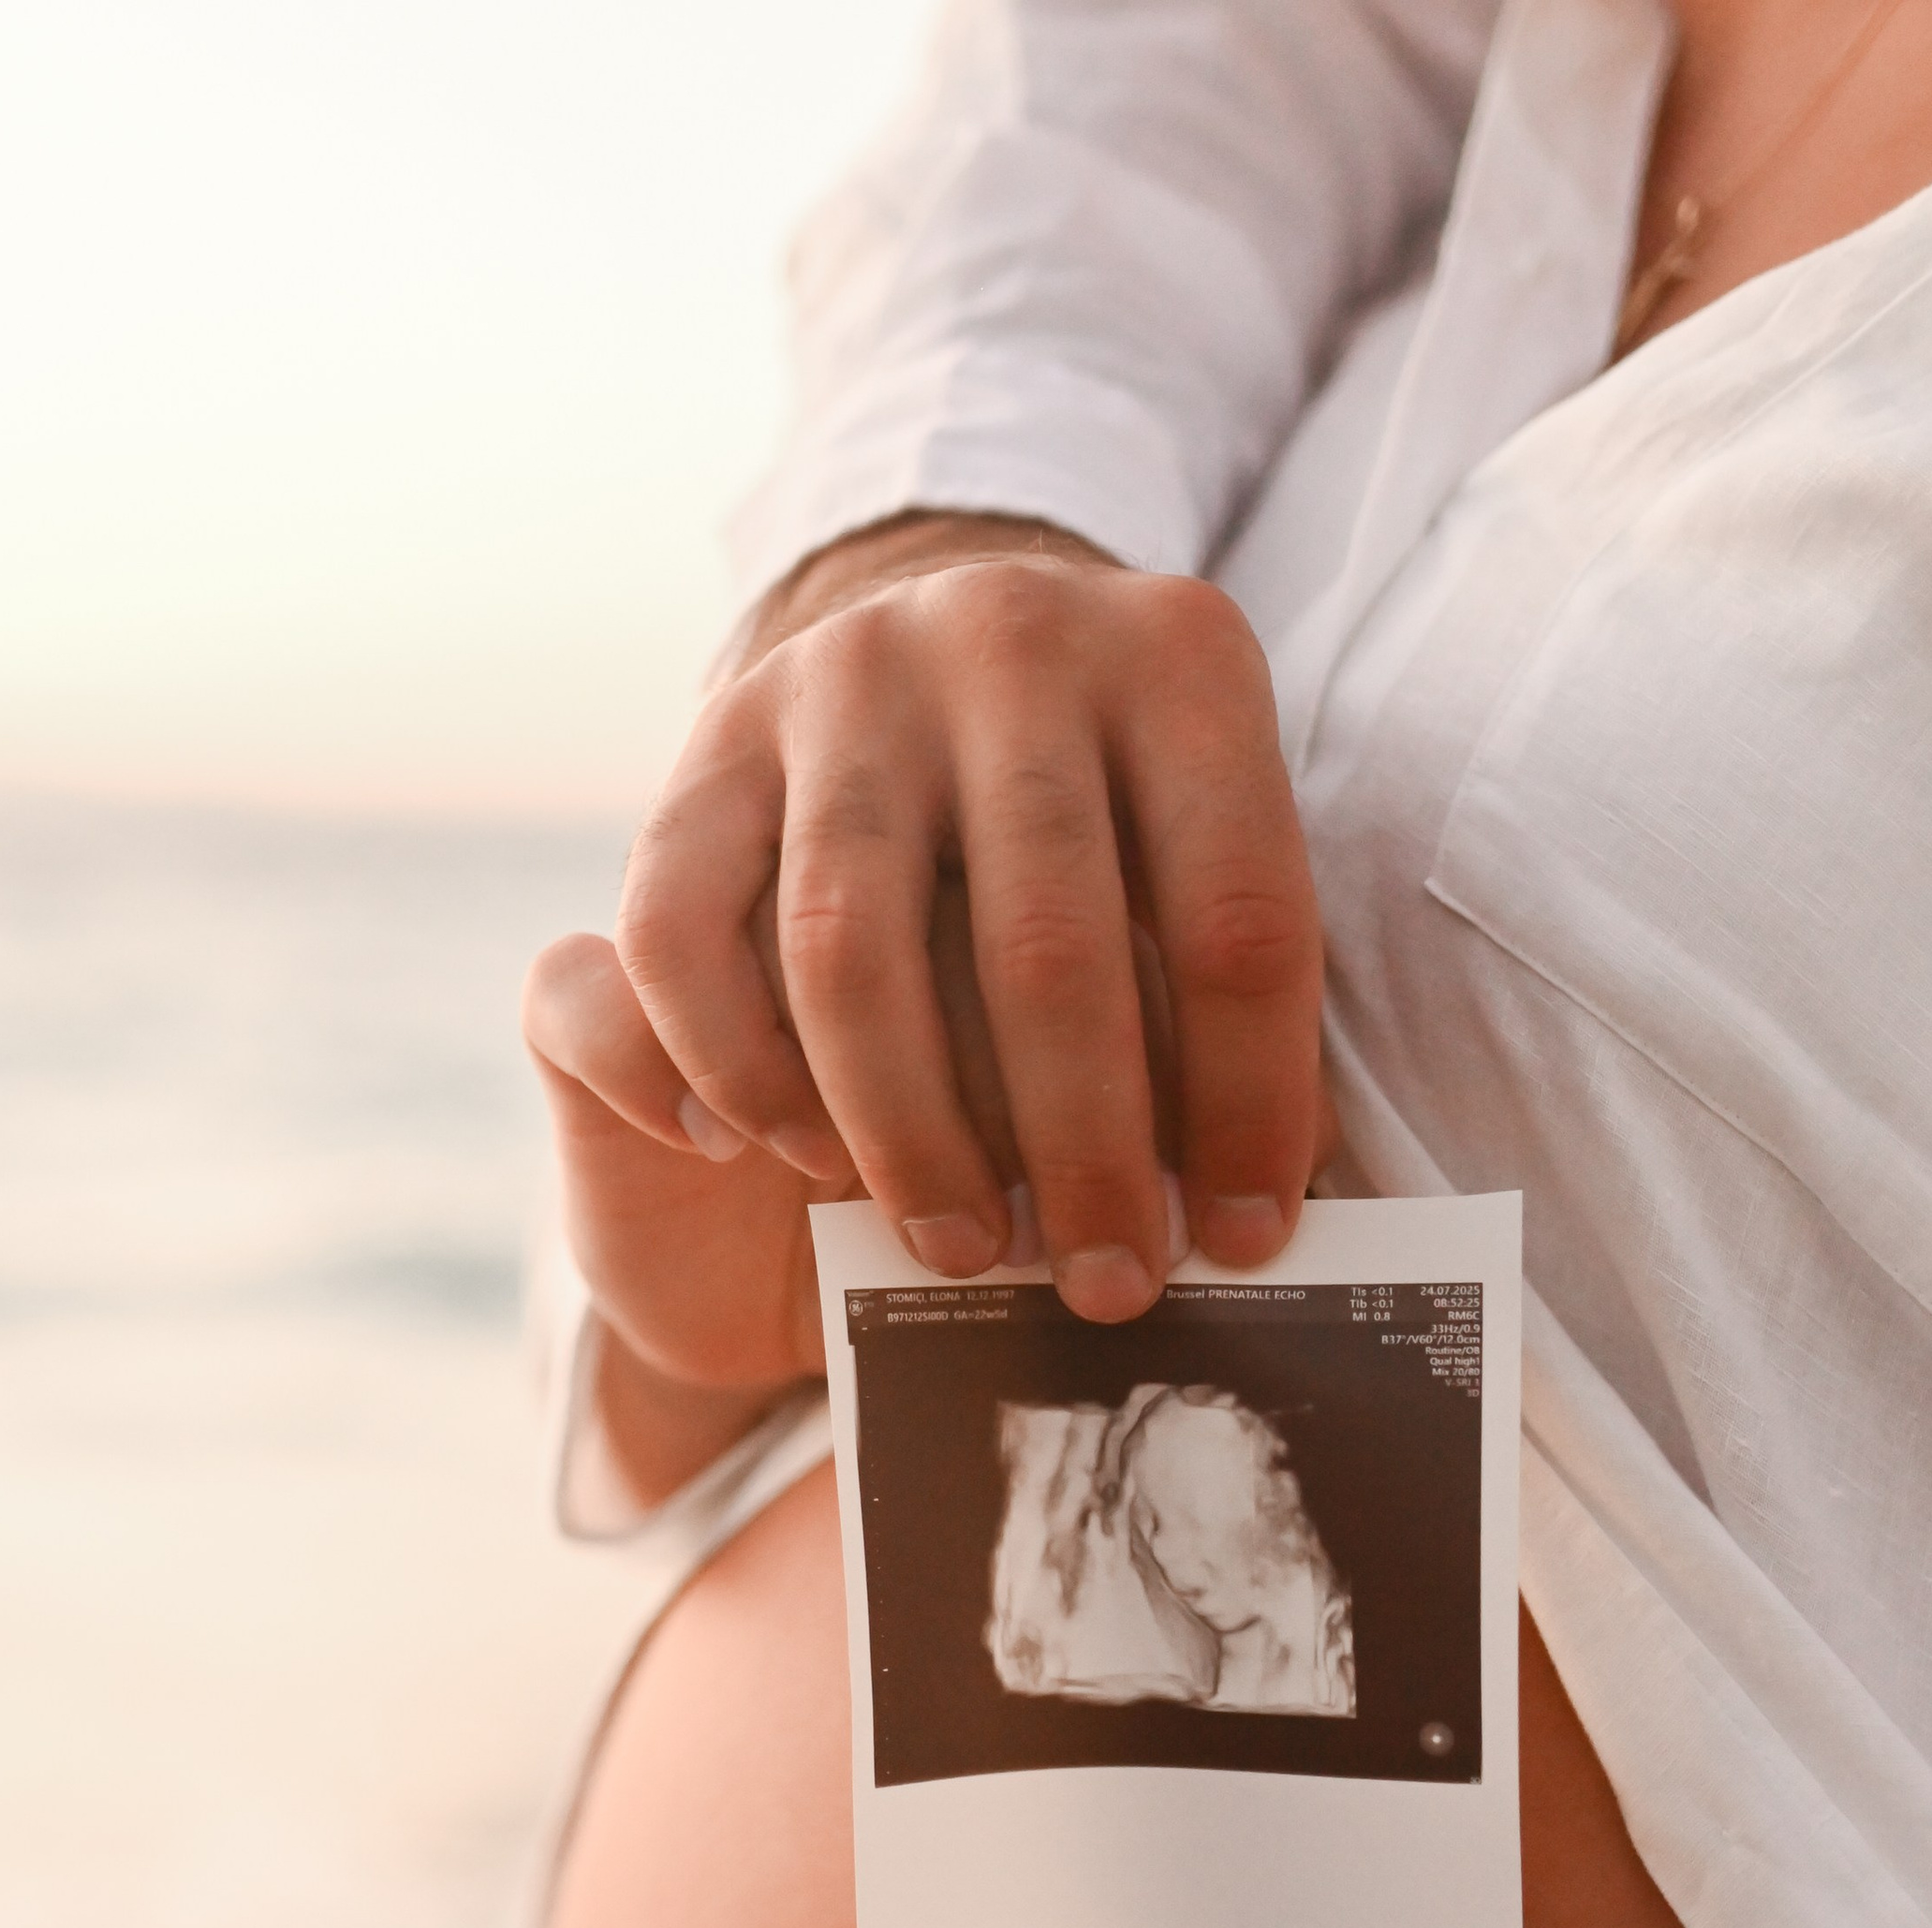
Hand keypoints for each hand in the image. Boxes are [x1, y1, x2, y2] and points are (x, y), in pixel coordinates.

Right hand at [614, 509, 1323, 1318]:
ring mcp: (841, 683)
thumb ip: (1217, 1005)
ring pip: (848, 952)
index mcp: (1178, 662)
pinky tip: (789, 1155)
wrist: (925, 667)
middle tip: (1101, 1283)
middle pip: (1046, 944)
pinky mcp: (707, 748)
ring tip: (958, 1246)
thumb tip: (1251, 1217)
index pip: (1236, 917)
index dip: (1247, 1104)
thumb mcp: (1192, 864)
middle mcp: (1008, 641)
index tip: (1243, 1239)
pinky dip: (732, 1070)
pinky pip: (679, 940)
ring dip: (908, 1138)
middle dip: (1082, 1152)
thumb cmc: (1094, 830)